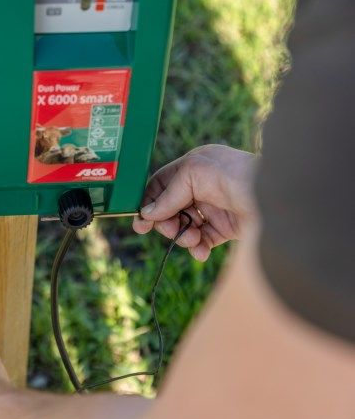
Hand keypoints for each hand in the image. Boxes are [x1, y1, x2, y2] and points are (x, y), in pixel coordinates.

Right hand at [132, 145, 255, 260]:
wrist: (277, 199)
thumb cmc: (237, 175)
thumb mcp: (194, 175)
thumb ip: (168, 194)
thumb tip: (147, 214)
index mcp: (194, 166)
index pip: (161, 184)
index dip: (149, 203)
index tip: (141, 223)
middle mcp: (203, 186)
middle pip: (170, 208)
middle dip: (167, 222)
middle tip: (171, 231)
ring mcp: (214, 207)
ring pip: (185, 226)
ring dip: (183, 236)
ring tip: (193, 241)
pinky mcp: (226, 228)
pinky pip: (203, 240)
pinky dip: (198, 247)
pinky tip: (201, 252)